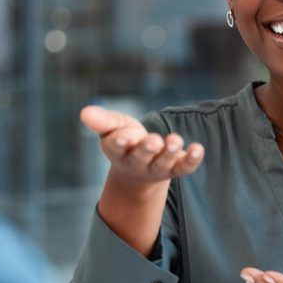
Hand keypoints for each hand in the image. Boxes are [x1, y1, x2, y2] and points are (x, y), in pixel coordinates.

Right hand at [80, 105, 204, 185]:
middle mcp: (137, 162)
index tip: (125, 136)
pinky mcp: (175, 169)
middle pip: (142, 157)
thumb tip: (84, 113)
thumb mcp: (113, 127)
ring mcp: (157, 167)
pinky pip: (184, 167)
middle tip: (155, 141)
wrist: (139, 166)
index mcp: (118, 150)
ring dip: (170, 153)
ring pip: (163, 163)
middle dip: (148, 149)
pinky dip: (192, 159)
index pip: (117, 147)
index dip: (121, 141)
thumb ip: (102, 121)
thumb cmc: (125, 139)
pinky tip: (198, 149)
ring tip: (175, 140)